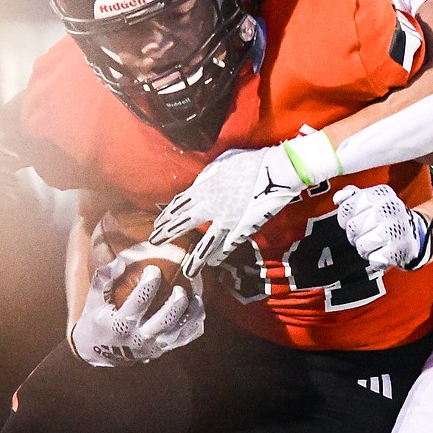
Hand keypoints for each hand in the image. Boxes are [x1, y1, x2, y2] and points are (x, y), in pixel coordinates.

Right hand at [69, 246, 204, 366]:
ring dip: (189, 315)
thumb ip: (103, 279)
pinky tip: (198, 310)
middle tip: (179, 288)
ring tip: (195, 298)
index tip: (154, 269)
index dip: (148, 285)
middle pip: (163, 321)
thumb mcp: (94, 301)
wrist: (100, 353)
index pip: (138, 303)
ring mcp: (152, 346)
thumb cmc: (98, 321)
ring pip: (177, 333)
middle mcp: (138, 337)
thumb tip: (120, 260)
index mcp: (120, 324)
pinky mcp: (161, 350)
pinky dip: (194, 325)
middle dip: (175, 304)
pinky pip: (183, 339)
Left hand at [150, 144, 308, 276]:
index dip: (167, 215)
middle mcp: (212, 207)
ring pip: (207, 244)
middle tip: (154, 242)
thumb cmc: (251, 161)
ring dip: (196, 258)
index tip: (157, 223)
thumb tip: (198, 184)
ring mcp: (228, 221)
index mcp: (205, 189)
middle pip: (185, 223)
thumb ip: (207, 175)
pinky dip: (221, 254)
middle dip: (168, 234)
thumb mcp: (223, 162)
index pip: (179, 204)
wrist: (278, 171)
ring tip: (187, 271)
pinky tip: (214, 262)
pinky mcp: (244, 229)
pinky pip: (229, 244)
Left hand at [333, 184, 432, 270]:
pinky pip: (374, 259)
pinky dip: (375, 259)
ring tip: (374, 243)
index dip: (345, 218)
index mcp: (381, 194)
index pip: (347, 208)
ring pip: (361, 245)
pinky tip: (382, 251)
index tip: (354, 219)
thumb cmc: (386, 217)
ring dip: (364, 248)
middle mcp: (390, 209)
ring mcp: (397, 229)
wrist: (413, 234)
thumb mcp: (371, 200)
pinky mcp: (400, 250)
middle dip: (355, 234)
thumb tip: (338, 198)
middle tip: (365, 233)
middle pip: (352, 227)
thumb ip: (351, 196)